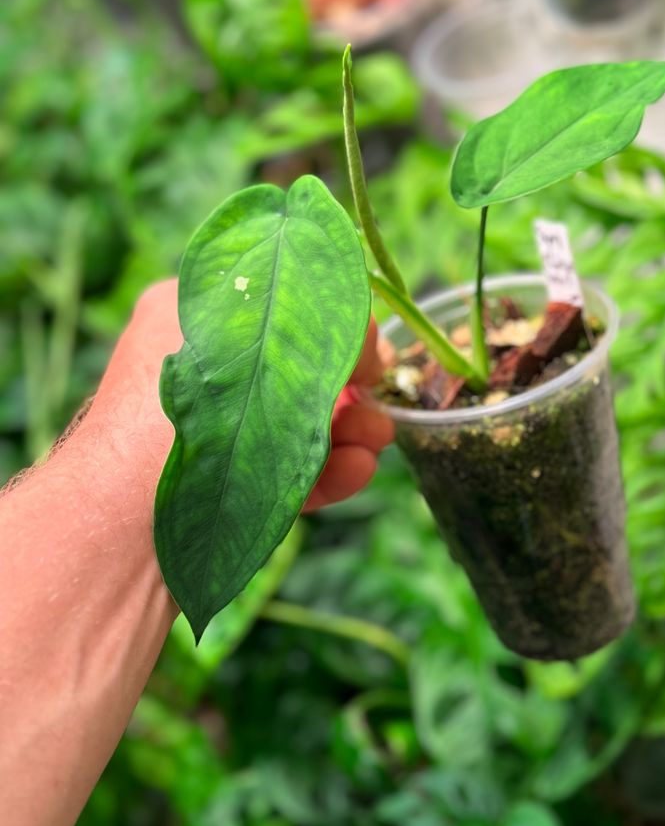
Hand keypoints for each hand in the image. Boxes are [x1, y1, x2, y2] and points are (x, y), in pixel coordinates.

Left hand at [81, 279, 392, 514]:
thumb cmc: (189, 414)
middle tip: (381, 399)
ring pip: (296, 420)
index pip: (281, 300)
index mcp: (193, 309)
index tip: (370, 355)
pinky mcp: (223, 484)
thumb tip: (369, 345)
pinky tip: (358, 470)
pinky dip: (325, 467)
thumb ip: (323, 326)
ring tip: (378, 439)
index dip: (335, 326)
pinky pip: (284, 467)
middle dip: (349, 384)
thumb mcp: (263, 342)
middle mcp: (201, 365)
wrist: (122, 525)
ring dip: (349, 428)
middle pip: (296, 365)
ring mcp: (212, 428)